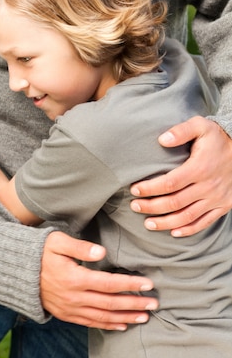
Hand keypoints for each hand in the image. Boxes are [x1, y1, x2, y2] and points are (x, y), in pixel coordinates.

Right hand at [40, 232, 157, 329]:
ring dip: (126, 318)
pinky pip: (91, 323)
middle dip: (134, 304)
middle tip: (154, 304)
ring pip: (103, 317)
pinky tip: (122, 325)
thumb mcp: (57, 241)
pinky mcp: (66, 315)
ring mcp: (70, 309)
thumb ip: (80, 247)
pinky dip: (108, 326)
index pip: (109, 284)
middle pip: (111, 304)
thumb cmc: (40, 251)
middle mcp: (74, 297)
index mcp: (74, 278)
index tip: (148, 284)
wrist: (18, 271)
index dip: (130, 285)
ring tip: (144, 316)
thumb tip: (102, 252)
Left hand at [130, 117, 231, 236]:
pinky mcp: (224, 205)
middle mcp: (208, 186)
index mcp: (200, 168)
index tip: (134, 189)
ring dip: (166, 222)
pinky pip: (205, 222)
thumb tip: (161, 140)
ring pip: (187, 217)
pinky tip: (173, 232)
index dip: (150, 188)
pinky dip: (188, 230)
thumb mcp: (200, 126)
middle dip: (152, 206)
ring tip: (147, 223)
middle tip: (135, 206)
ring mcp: (217, 198)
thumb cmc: (217, 137)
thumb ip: (181, 131)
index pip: (169, 183)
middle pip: (175, 202)